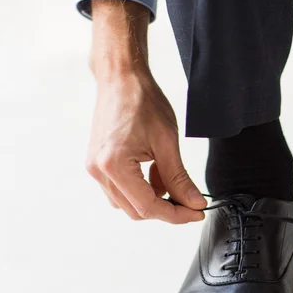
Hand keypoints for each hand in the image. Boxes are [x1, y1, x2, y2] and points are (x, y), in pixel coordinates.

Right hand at [84, 0, 205, 222]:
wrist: (121, 78)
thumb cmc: (142, 101)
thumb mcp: (167, 143)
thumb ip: (180, 178)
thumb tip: (194, 203)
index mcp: (113, 165)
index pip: (148, 207)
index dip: (176, 215)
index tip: (197, 213)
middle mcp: (99, 171)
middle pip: (137, 211)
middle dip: (167, 209)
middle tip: (191, 201)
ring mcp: (95, 169)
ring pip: (129, 203)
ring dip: (154, 198)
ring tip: (170, 175)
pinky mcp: (98, 164)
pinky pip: (122, 190)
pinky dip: (143, 188)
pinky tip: (156, 170)